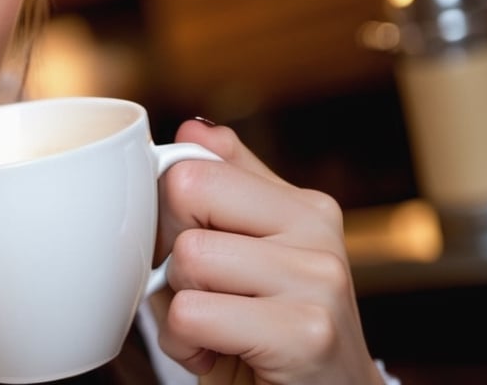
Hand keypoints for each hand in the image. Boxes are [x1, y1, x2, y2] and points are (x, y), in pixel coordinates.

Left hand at [150, 119, 385, 384]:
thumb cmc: (271, 341)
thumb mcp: (246, 259)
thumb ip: (227, 190)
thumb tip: (193, 130)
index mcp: (303, 205)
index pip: (193, 164)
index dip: (168, 215)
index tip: (190, 256)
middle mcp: (318, 230)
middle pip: (185, 192)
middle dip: (171, 253)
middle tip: (204, 294)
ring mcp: (319, 278)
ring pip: (188, 256)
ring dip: (178, 307)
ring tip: (216, 331)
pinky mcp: (305, 331)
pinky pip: (192, 312)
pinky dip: (186, 345)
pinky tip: (220, 357)